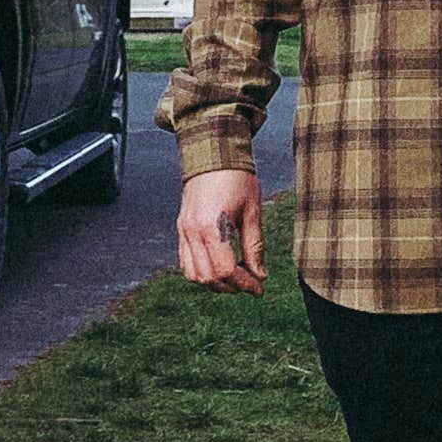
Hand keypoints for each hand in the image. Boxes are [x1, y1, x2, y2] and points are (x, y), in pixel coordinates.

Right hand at [176, 168, 265, 291]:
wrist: (213, 154)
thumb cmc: (237, 179)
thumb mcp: (252, 211)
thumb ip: (254, 246)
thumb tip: (260, 275)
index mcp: (212, 226)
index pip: (226, 269)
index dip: (245, 283)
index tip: (259, 287)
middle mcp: (193, 231)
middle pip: (209, 277)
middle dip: (232, 286)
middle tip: (250, 284)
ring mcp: (184, 230)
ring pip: (193, 274)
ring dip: (215, 282)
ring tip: (236, 277)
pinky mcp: (181, 228)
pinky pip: (186, 262)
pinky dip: (202, 271)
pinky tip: (220, 266)